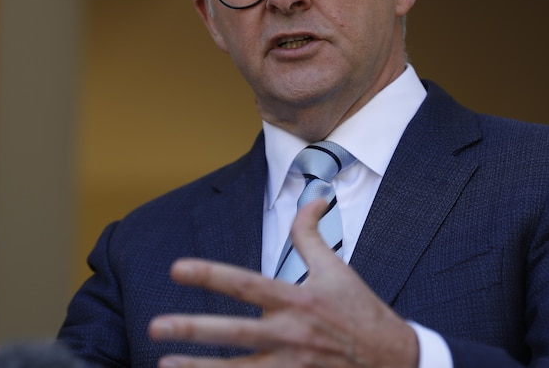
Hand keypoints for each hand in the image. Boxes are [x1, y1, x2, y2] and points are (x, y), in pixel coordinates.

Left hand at [148, 200, 418, 367]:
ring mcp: (292, 366)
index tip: (177, 268)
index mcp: (297, 300)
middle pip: (234, 333)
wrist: (394, 360)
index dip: (211, 275)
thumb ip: (313, 235)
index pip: (246, 284)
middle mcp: (291, 334)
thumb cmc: (361, 312)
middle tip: (155, 326)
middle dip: (193, 330)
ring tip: (163, 364)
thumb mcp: (337, 268)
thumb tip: (313, 197)